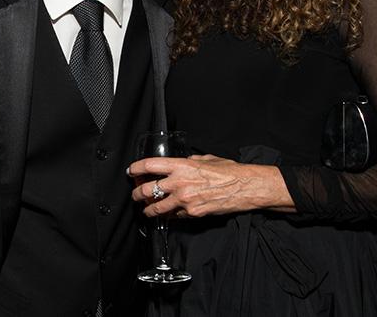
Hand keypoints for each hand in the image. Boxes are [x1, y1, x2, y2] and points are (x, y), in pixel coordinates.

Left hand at [127, 154, 293, 217]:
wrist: (245, 187)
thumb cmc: (229, 172)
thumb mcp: (206, 160)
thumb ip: (190, 162)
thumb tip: (181, 165)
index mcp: (182, 166)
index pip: (149, 166)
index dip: (136, 169)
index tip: (131, 172)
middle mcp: (180, 183)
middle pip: (147, 190)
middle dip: (137, 193)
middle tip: (135, 194)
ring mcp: (185, 200)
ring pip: (157, 208)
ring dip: (149, 209)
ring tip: (146, 209)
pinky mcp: (192, 214)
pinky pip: (175, 216)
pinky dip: (171, 215)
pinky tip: (169, 214)